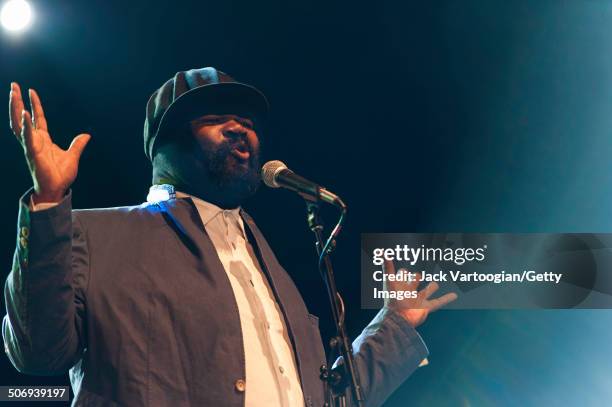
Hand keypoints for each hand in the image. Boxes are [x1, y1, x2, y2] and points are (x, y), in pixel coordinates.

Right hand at [9, 83, 90, 202]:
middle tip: (13, 85)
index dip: (34, 104)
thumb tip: (87, 135)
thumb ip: (78, 145)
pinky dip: (26, 125)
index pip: (38, 118)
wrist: (57, 189)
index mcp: (43, 140)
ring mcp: (31, 145)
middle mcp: (34, 140)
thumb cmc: (61, 175)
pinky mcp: (32, 153)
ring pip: (19, 123)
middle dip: (17, 101)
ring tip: (13, 93)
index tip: (30, 91)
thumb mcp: (73, 156)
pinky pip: (27, 137)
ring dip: (15, 108)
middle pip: (22, 116)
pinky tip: (24, 112)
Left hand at [382, 260, 457, 326]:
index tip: (403, 271)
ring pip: (426, 291)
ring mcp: (418, 300)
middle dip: (416, 278)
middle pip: (414, 282)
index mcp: (400, 285)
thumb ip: (387, 266)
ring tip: (435, 283)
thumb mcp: (389, 280)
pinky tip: (454, 295)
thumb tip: (382, 252)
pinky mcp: (425, 308)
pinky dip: (447, 299)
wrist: (398, 318)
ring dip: (431, 287)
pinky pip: (439, 302)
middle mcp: (409, 292)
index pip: (402, 275)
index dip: (403, 273)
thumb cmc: (392, 300)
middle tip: (417, 276)